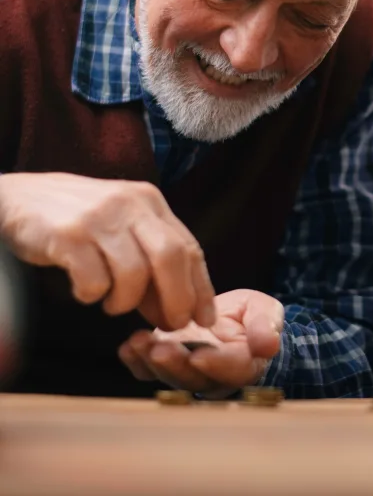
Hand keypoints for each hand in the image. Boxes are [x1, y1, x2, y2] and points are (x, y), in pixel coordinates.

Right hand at [0, 172, 214, 329]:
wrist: (18, 197)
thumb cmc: (79, 220)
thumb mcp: (122, 227)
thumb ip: (151, 260)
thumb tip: (175, 309)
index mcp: (150, 202)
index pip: (190, 247)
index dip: (201, 287)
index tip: (204, 319)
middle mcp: (131, 205)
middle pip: (171, 257)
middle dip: (176, 299)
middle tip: (168, 324)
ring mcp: (100, 218)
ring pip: (134, 274)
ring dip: (126, 302)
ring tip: (112, 303)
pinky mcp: (68, 235)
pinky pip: (94, 281)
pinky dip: (93, 296)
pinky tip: (85, 290)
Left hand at [118, 289, 283, 398]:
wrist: (233, 319)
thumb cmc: (253, 316)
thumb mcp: (266, 311)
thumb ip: (266, 326)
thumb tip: (269, 345)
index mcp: (245, 364)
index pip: (234, 369)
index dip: (217, 364)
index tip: (200, 355)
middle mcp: (214, 376)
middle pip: (195, 379)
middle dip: (176, 366)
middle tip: (160, 351)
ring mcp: (188, 372)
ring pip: (169, 377)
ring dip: (151, 363)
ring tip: (139, 342)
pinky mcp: (168, 364)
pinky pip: (149, 372)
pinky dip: (136, 362)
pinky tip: (127, 348)